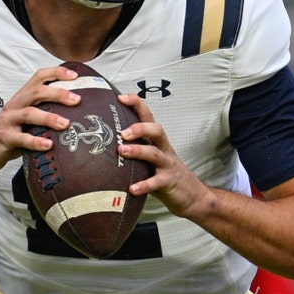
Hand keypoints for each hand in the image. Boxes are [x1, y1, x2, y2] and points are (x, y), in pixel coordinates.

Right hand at [0, 66, 82, 175]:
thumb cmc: (8, 136)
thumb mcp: (25, 122)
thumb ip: (43, 116)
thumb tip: (75, 116)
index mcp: (21, 99)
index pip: (38, 77)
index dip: (56, 73)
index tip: (75, 76)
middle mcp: (14, 106)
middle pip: (36, 92)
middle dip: (58, 93)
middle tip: (76, 100)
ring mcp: (8, 121)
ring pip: (29, 114)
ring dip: (49, 118)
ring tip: (65, 124)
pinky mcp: (4, 138)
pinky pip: (20, 138)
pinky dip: (35, 142)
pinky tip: (48, 145)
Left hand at [117, 93, 213, 218]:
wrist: (193, 195)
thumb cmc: (164, 173)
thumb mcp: (149, 158)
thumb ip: (132, 148)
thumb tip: (101, 140)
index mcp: (156, 140)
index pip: (148, 117)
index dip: (137, 105)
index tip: (121, 97)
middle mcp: (163, 148)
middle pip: (156, 130)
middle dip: (140, 127)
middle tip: (122, 132)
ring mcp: (167, 165)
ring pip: (154, 153)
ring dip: (137, 151)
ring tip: (121, 151)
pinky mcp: (170, 182)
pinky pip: (157, 182)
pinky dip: (144, 185)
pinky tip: (132, 188)